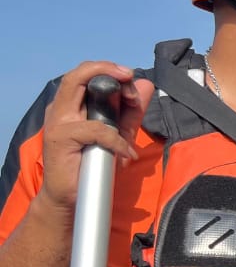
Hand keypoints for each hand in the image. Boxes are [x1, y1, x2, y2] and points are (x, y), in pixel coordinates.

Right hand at [38, 62, 153, 212]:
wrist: (72, 197)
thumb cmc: (93, 165)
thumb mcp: (120, 133)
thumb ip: (131, 111)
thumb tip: (145, 85)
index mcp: (71, 105)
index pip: (85, 74)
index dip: (109, 71)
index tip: (132, 79)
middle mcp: (60, 108)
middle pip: (78, 74)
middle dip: (107, 69)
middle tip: (129, 76)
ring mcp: (58, 121)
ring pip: (79, 87)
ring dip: (111, 92)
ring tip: (132, 102)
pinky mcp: (61, 137)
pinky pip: (95, 129)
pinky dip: (116, 139)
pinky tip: (126, 151)